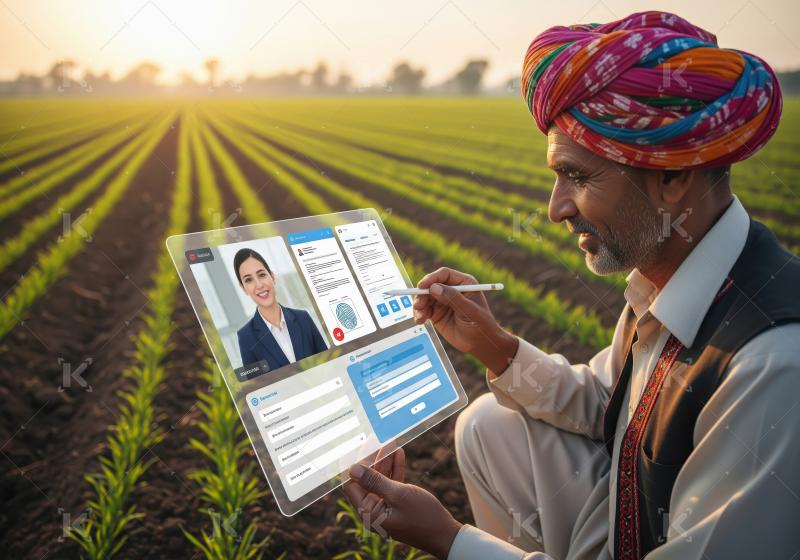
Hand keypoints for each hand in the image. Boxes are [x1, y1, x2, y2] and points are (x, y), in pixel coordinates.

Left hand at [342, 448, 461, 559]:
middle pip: (366, 481)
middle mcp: (373, 512)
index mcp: (368, 513)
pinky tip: (399, 454)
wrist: (445, 534)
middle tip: (378, 440)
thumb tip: (353, 469)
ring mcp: (385, 509)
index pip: (351, 485)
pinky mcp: (396, 506)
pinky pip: (391, 485)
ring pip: (380, 481)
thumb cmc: (423, 516)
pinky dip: (395, 471)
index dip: (355, 466)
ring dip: (385, 462)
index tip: (361, 447)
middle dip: (373, 460)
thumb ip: (374, 481)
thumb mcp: (398, 494)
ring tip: (391, 443)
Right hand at [412, 267, 517, 374]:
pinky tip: (420, 320)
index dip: (431, 278)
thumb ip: (452, 298)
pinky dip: (419, 313)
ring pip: (425, 297)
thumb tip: (433, 288)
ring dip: (419, 305)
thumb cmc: (480, 325)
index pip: (444, 274)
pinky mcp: (436, 313)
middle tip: (418, 305)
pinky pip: (424, 309)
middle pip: (431, 285)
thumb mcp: (469, 310)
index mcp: (463, 283)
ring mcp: (443, 301)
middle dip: (422, 294)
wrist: (480, 344)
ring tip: (420, 317)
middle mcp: (451, 289)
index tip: (422, 287)